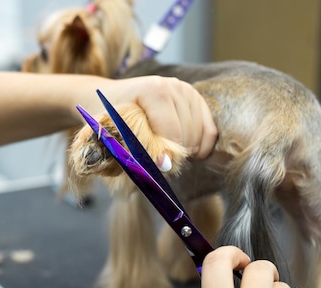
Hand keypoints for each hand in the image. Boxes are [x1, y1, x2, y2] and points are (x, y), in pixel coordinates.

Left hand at [79, 75, 217, 158]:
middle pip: (186, 135)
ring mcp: (189, 92)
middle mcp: (175, 86)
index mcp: (153, 90)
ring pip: (199, 136)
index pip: (170, 130)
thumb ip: (130, 149)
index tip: (161, 168)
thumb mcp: (111, 131)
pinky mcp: (198, 100)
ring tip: (167, 154)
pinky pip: (210, 132)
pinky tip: (187, 153)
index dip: (166, 153)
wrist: (114, 98)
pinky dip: (201, 147)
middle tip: (159, 163)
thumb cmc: (110, 118)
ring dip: (186, 152)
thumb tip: (163, 166)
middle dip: (174, 154)